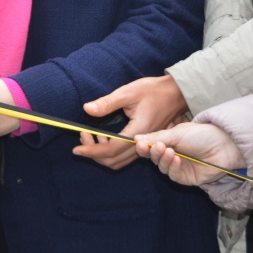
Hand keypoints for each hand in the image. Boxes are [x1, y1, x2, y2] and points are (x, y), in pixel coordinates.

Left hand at [75, 75, 189, 169]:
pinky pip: (125, 156)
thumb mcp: (128, 92)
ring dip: (102, 154)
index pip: (111, 149)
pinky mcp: (145, 145)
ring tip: (90, 136)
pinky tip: (103, 137)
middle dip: (94, 153)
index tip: (76, 150)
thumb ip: (107, 103)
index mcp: (139, 132)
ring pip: (119, 161)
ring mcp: (145, 146)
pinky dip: (111, 152)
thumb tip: (87, 109)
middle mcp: (143, 144)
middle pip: (114, 160)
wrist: (176, 93)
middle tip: (82, 137)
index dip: (92, 151)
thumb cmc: (153, 90)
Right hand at [135, 122, 244, 186]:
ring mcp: (180, 167)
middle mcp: (173, 154)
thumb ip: (157, 137)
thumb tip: (136, 138)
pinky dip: (172, 168)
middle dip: (153, 152)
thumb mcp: (177, 133)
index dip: (143, 146)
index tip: (138, 143)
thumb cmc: (202, 135)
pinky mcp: (187, 178)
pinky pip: (174, 176)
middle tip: (157, 146)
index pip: (151, 146)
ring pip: (162, 168)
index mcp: (169, 141)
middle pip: (155, 158)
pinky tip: (176, 160)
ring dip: (163, 160)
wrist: (224, 145)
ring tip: (169, 151)